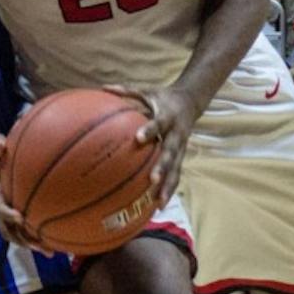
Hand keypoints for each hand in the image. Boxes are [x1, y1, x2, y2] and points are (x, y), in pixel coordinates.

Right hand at [0, 135, 43, 247]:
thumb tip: (0, 144)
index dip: (8, 215)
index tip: (20, 218)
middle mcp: (0, 207)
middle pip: (9, 230)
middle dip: (24, 240)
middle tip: (40, 246)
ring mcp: (7, 212)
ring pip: (17, 235)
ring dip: (32, 244)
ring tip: (51, 252)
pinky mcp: (15, 213)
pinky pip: (25, 228)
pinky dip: (37, 236)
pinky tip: (56, 239)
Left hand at [104, 84, 195, 207]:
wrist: (190, 101)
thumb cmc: (161, 97)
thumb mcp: (147, 90)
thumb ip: (127, 91)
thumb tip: (104, 88)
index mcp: (168, 117)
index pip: (159, 124)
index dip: (150, 131)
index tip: (138, 138)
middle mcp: (176, 135)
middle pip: (171, 153)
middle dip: (163, 167)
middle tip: (152, 180)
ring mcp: (181, 148)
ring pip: (176, 169)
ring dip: (168, 186)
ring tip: (159, 202)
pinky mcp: (182, 158)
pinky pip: (176, 175)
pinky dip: (168, 190)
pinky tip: (158, 206)